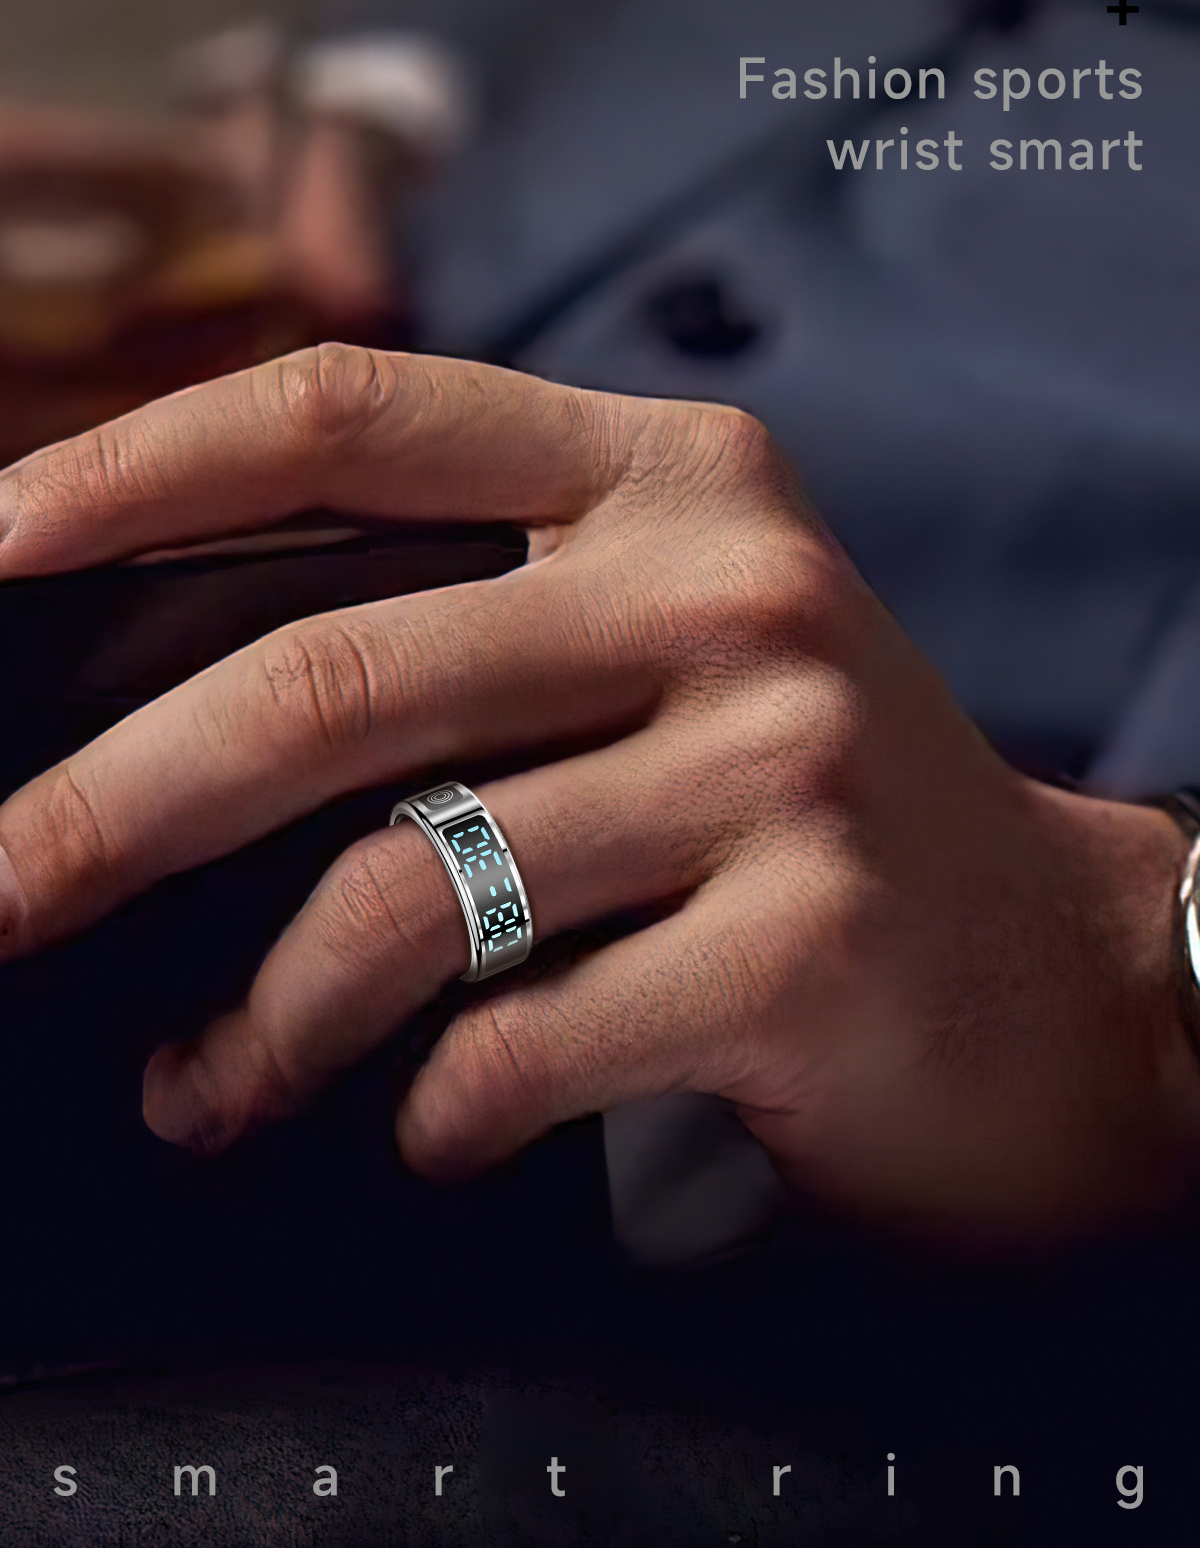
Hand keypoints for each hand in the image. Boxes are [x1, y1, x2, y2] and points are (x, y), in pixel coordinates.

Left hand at [0, 344, 1195, 1244]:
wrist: (1059, 974)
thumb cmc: (814, 809)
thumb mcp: (672, 649)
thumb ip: (478, 628)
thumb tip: (167, 706)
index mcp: (670, 477)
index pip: (359, 417)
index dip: (144, 467)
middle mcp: (727, 589)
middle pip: (336, 678)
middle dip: (110, 807)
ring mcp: (778, 762)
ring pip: (405, 889)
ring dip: (259, 1023)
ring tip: (202, 1088)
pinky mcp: (806, 942)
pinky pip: (516, 1044)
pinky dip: (425, 1113)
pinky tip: (421, 1130)